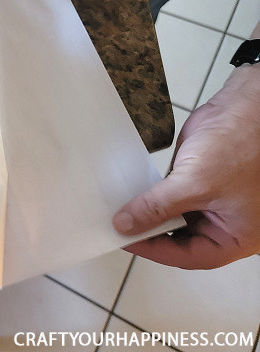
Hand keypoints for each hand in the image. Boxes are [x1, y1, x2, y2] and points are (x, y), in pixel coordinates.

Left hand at [113, 63, 259, 268]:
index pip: (189, 256)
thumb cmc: (243, 145)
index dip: (154, 250)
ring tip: (117, 211)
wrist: (248, 105)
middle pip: (179, 239)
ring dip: (147, 214)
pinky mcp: (197, 179)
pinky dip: (151, 195)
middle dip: (148, 233)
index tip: (122, 241)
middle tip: (115, 227)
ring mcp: (210, 201)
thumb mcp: (196, 183)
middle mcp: (223, 222)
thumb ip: (157, 207)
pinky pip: (170, 194)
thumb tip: (125, 225)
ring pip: (172, 217)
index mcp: (235, 236)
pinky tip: (130, 192)